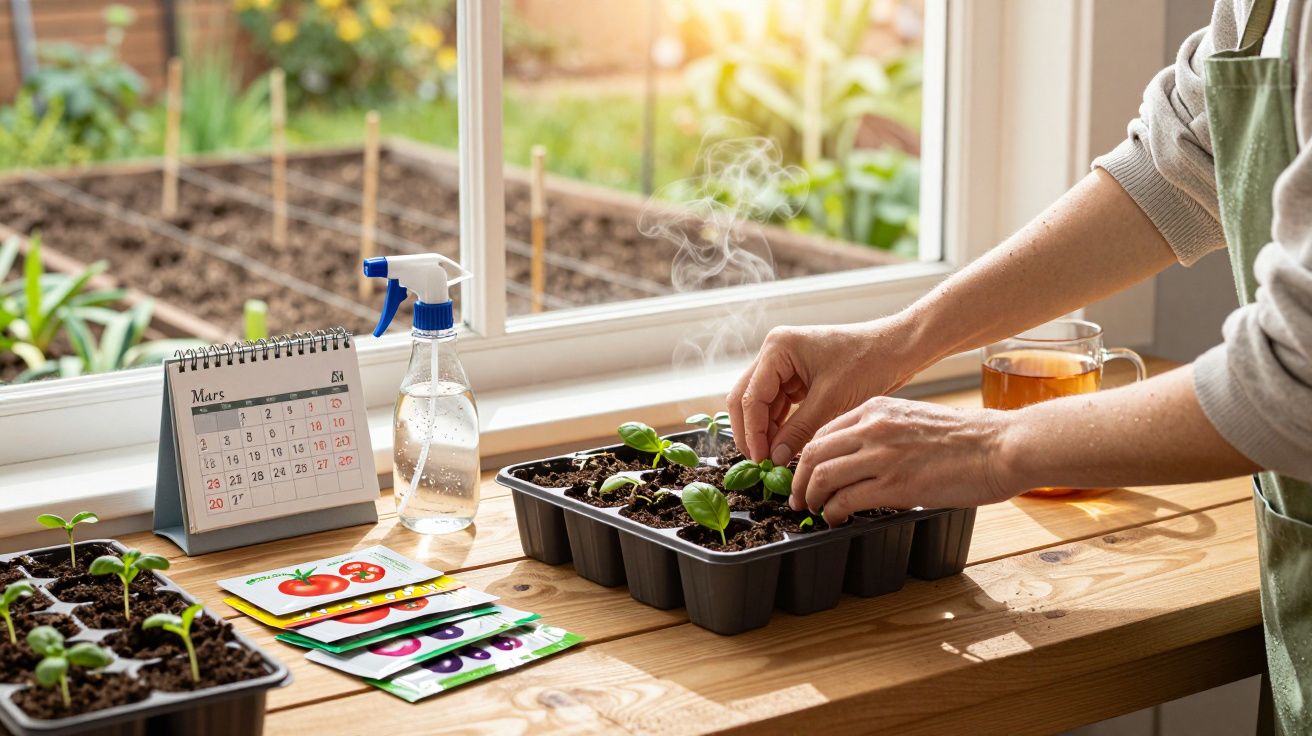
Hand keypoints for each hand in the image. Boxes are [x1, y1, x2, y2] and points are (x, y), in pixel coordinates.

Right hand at [727, 318, 927, 464]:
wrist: (898, 349)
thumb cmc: (869, 362)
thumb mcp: (831, 400)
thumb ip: (798, 430)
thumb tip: (775, 459)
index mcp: (778, 348)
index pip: (750, 396)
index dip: (753, 431)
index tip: (760, 460)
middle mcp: (775, 352)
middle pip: (746, 397)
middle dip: (752, 431)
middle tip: (760, 463)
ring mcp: (784, 364)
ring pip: (760, 404)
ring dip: (765, 430)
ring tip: (774, 460)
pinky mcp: (796, 376)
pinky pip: (778, 405)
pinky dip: (779, 425)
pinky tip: (785, 446)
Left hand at [790, 396, 1015, 524]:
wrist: (1002, 447)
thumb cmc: (970, 438)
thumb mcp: (916, 420)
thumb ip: (886, 432)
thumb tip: (866, 456)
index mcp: (877, 409)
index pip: (824, 431)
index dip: (808, 456)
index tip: (805, 473)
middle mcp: (873, 427)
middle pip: (814, 452)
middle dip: (800, 478)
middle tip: (798, 497)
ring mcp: (882, 455)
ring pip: (823, 475)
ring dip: (811, 496)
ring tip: (814, 510)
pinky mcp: (894, 484)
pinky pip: (845, 499)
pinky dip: (833, 511)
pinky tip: (836, 519)